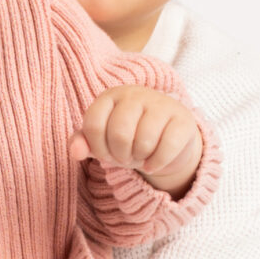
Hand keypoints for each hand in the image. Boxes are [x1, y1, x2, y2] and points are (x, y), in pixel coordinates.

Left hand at [79, 86, 204, 196]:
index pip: (94, 124)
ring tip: (141, 156)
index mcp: (111, 96)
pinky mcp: (183, 119)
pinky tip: (153, 164)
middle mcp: (136, 94)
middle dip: (120, 156)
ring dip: (140, 159)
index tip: (105, 153)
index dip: (98, 148)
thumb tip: (76, 152)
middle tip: (126, 157)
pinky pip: (167, 148)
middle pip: (119, 134)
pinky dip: (156, 164)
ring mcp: (162, 104)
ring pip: (144, 142)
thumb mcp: (102, 141)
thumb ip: (83, 143)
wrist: (167, 140)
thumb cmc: (129, 138)